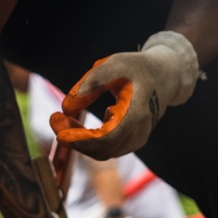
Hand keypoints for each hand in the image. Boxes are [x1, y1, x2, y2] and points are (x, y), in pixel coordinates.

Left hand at [50, 31, 198, 158]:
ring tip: (61, 119)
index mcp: (137, 113)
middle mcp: (140, 132)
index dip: (82, 139)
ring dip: (78, 140)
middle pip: (102, 148)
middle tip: (54, 119)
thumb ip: (90, 84)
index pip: (108, 137)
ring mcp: (137, 139)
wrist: (163, 76)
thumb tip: (66, 107)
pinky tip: (77, 123)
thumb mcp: (113, 65)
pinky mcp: (131, 141)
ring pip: (102, 151)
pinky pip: (106, 148)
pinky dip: (87, 140)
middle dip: (74, 139)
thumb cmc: (136, 68)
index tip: (59, 133)